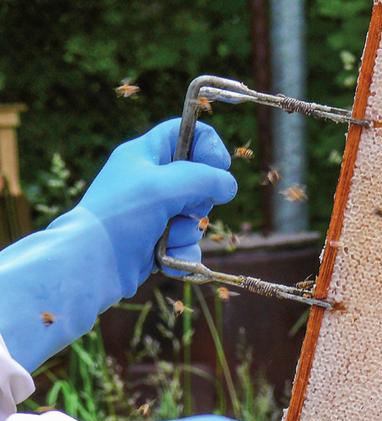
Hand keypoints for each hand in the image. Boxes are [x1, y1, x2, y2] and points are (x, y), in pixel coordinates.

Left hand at [78, 118, 236, 282]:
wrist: (92, 265)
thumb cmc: (121, 216)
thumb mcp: (166, 185)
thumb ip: (205, 178)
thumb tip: (229, 186)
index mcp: (145, 155)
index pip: (187, 133)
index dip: (209, 146)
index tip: (218, 166)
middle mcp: (150, 181)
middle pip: (200, 180)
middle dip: (199, 201)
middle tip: (182, 209)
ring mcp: (155, 213)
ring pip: (196, 217)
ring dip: (187, 232)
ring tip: (165, 238)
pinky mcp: (157, 242)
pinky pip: (188, 244)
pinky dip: (183, 253)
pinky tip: (168, 260)